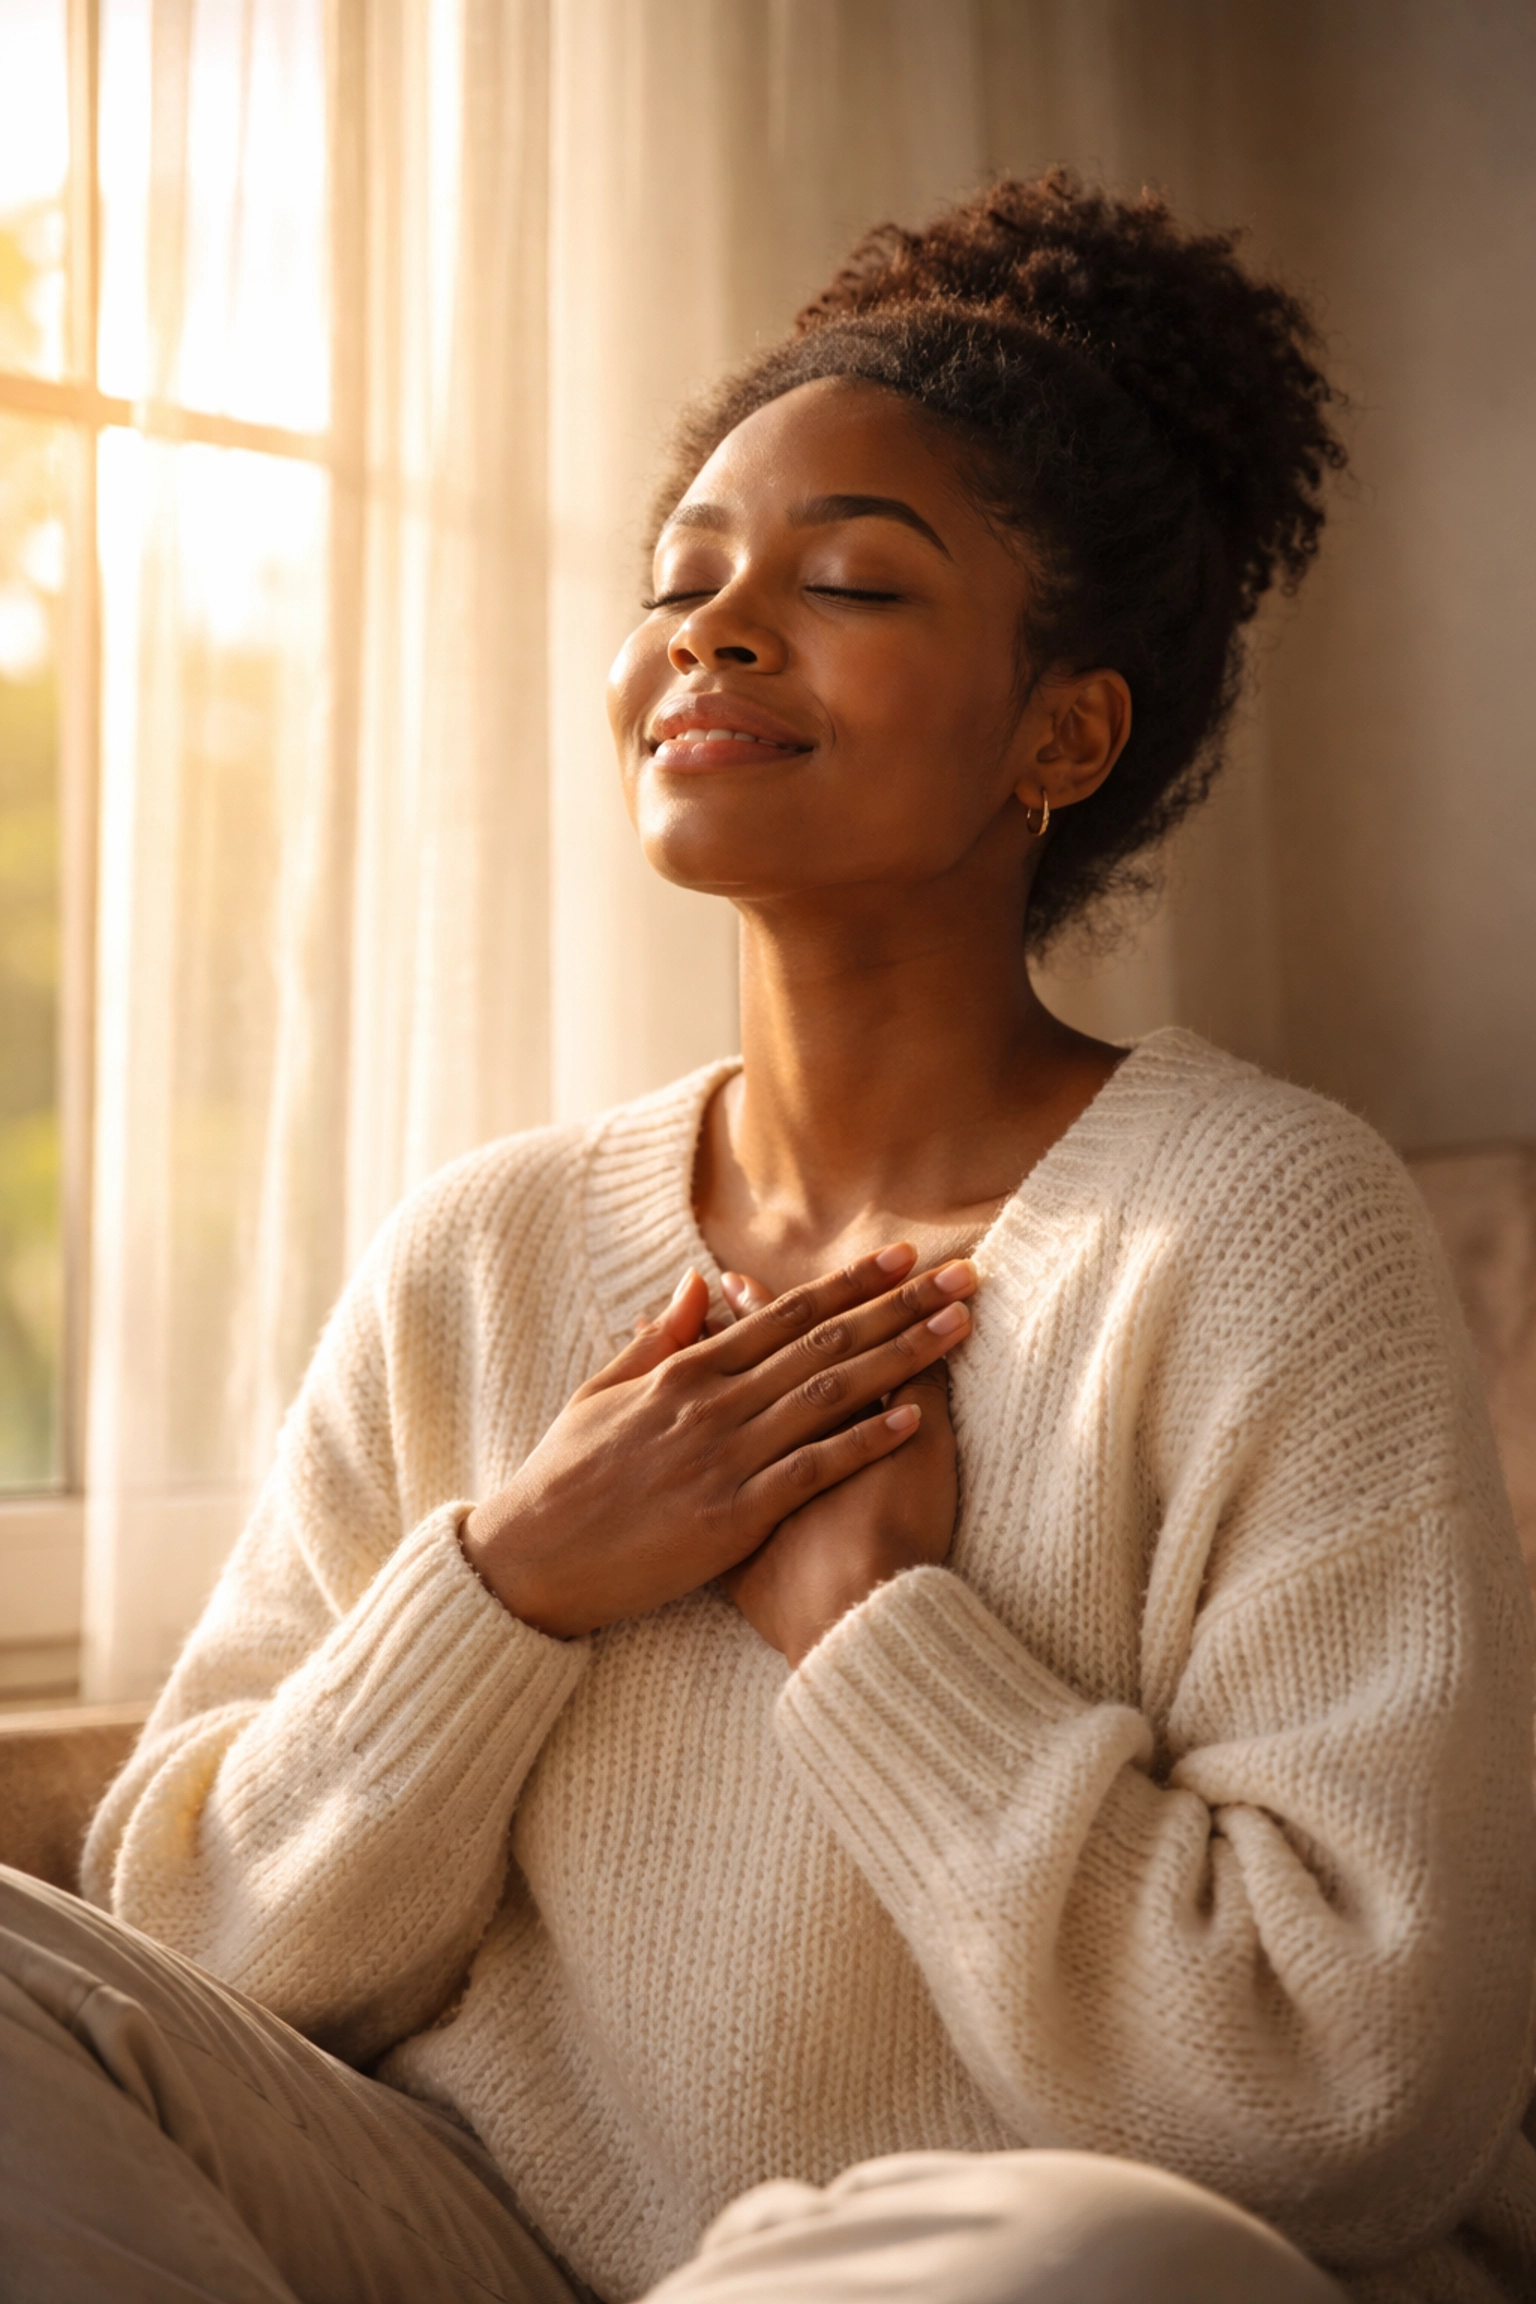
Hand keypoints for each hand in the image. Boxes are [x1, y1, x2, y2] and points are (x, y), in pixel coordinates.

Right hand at [462, 1248, 976, 1638]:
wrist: (531, 1561)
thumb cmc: (564, 1478)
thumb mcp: (600, 1393)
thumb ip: (658, 1340)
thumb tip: (698, 1283)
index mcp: (685, 1372)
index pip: (784, 1313)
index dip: (849, 1283)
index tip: (902, 1257)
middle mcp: (712, 1405)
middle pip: (824, 1342)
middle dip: (897, 1305)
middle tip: (959, 1275)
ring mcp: (724, 1459)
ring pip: (829, 1395)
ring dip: (901, 1356)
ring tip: (956, 1329)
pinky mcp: (731, 1516)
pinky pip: (811, 1470)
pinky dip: (863, 1442)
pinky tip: (912, 1417)